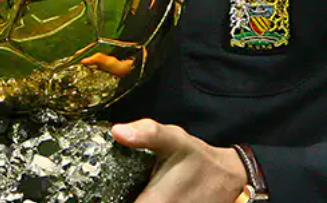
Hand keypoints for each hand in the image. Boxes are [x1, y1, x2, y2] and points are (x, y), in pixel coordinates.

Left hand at [112, 119, 247, 202]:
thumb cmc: (197, 158)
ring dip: (137, 197)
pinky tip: (148, 193)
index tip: (97, 192)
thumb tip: (117, 131)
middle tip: (115, 187)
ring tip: (130, 188)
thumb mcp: (174, 140)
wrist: (229, 178)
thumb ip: (147, 134)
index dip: (108, 197)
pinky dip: (148, 200)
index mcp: (154, 202)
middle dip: (122, 195)